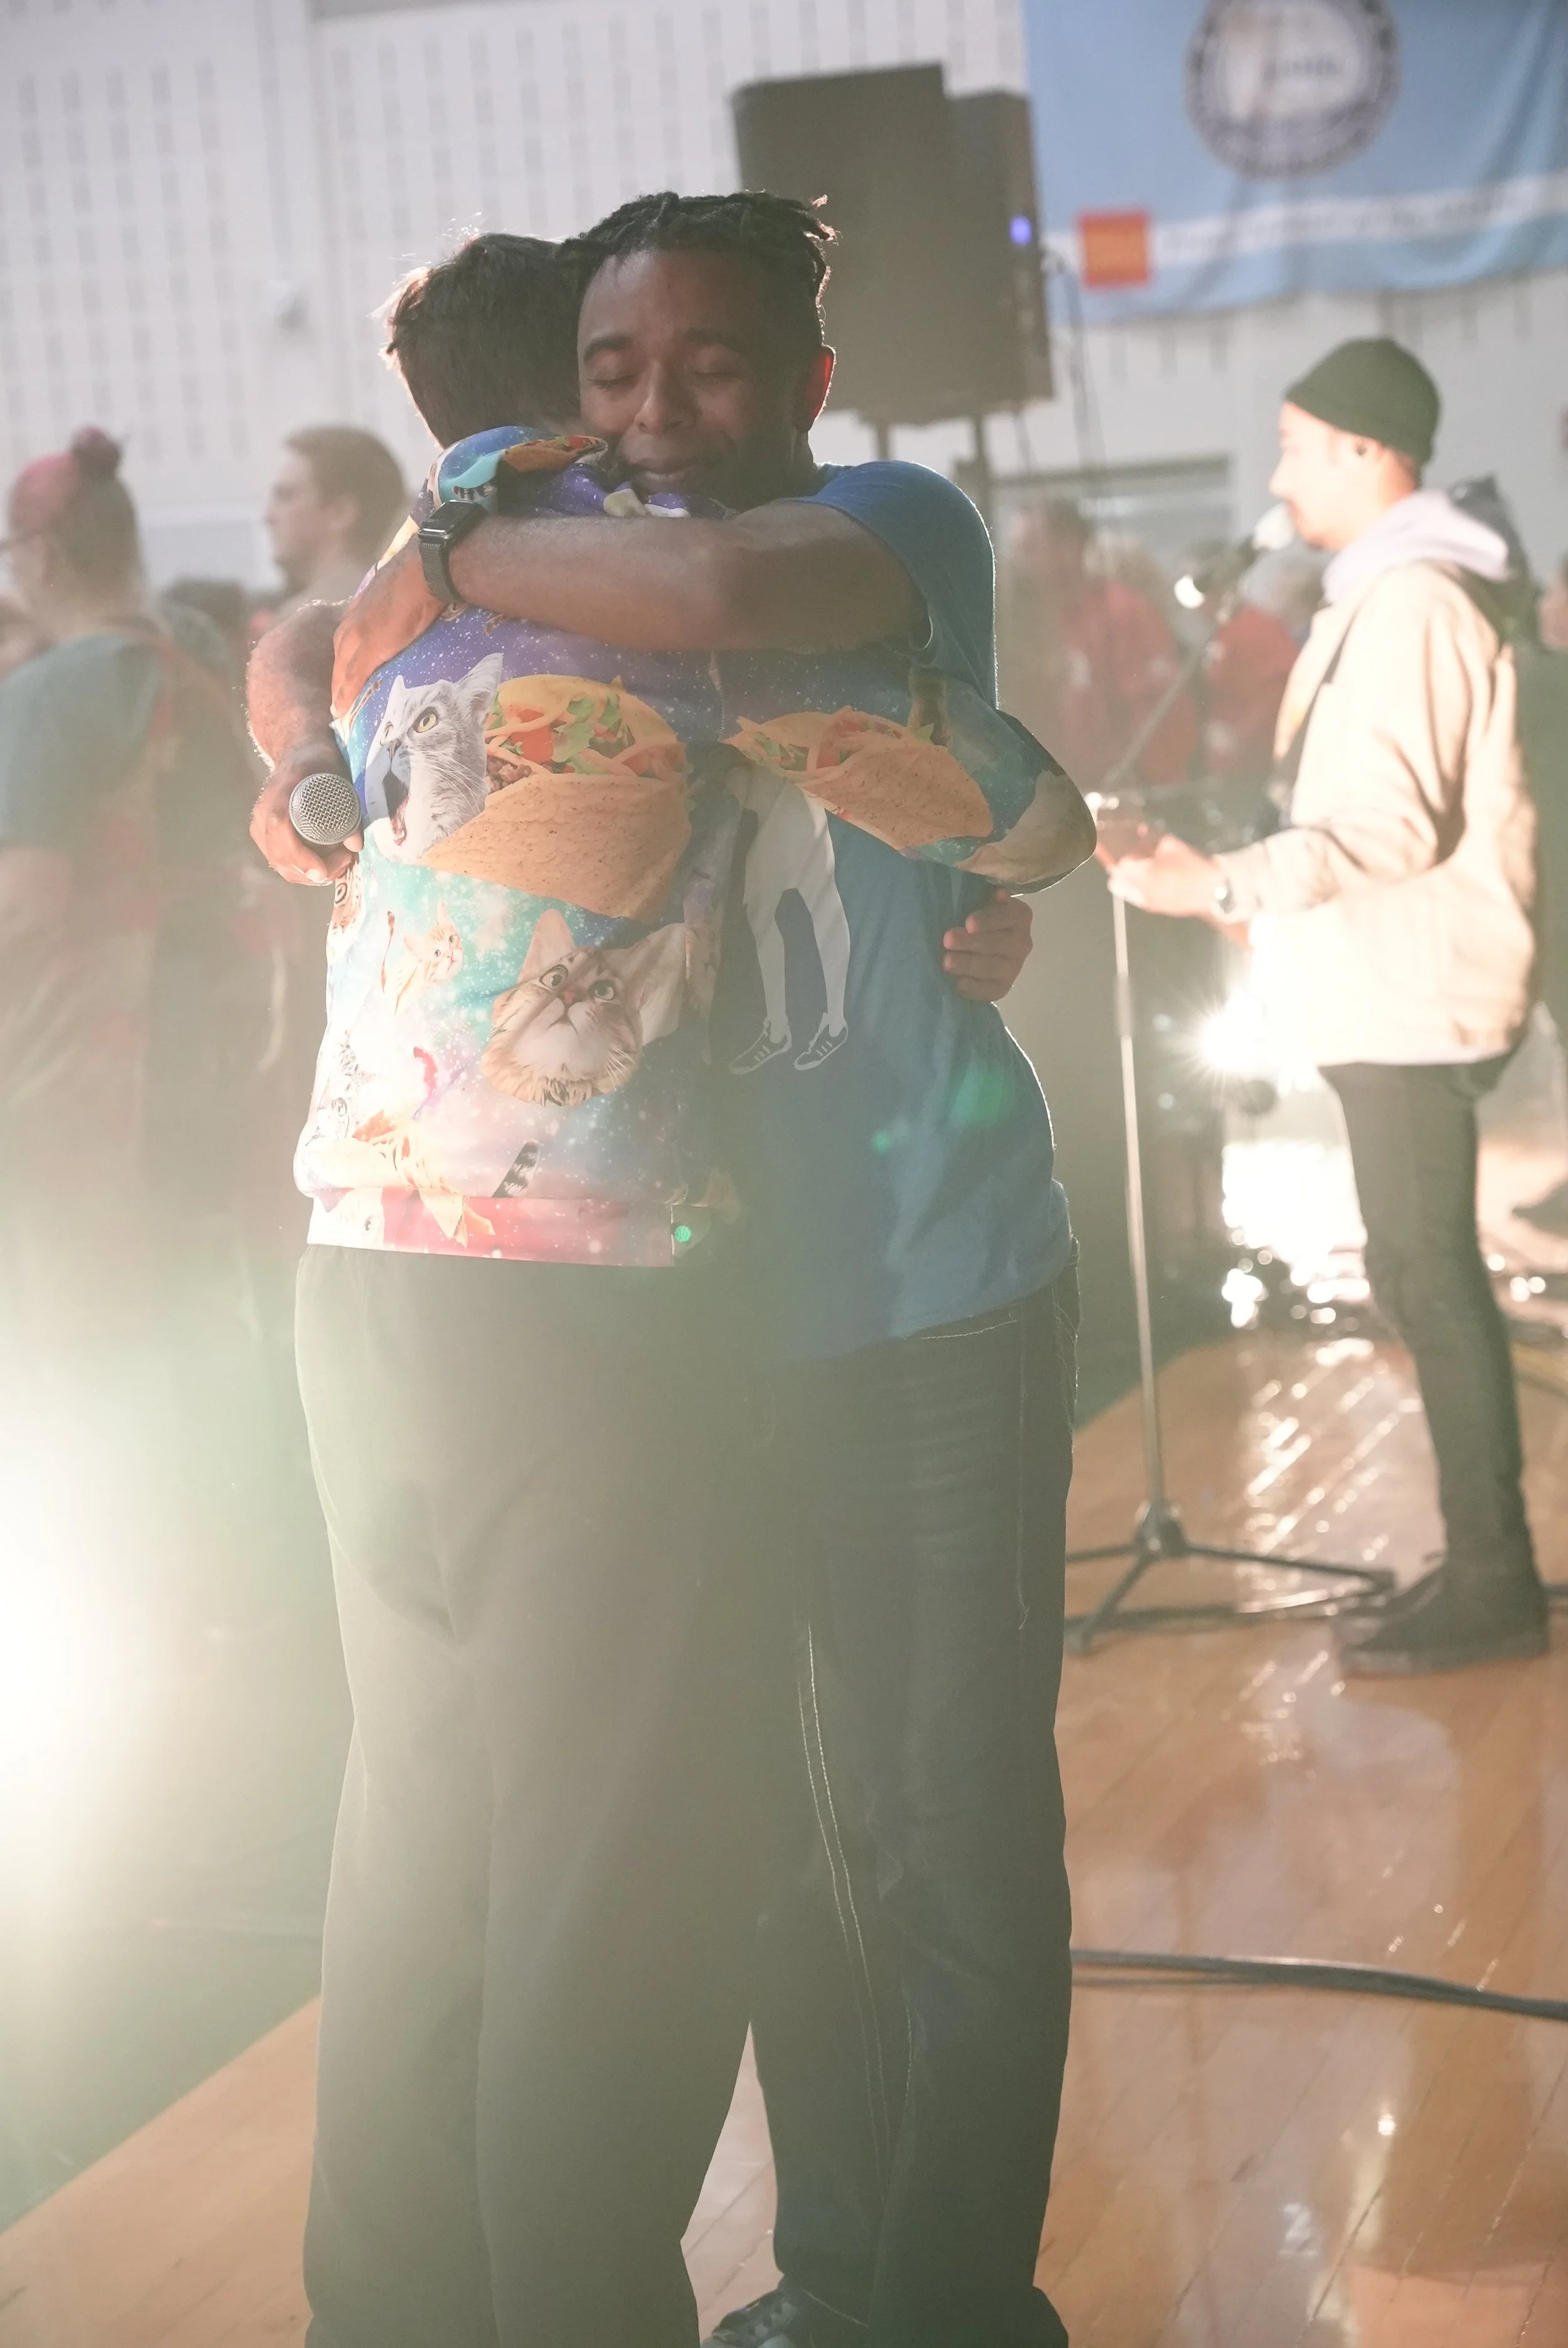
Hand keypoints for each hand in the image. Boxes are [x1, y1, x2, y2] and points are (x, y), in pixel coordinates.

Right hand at [250, 742, 360, 886]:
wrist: (297, 753)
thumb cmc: (317, 763)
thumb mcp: (336, 776)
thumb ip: (348, 806)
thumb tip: (355, 844)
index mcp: (278, 797)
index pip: (279, 831)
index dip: (300, 856)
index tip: (323, 871)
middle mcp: (263, 816)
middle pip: (281, 857)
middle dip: (315, 869)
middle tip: (346, 860)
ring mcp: (261, 829)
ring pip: (282, 866)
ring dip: (312, 874)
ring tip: (340, 860)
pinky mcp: (265, 838)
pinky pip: (282, 863)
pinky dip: (304, 870)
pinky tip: (326, 864)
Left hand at [943, 889, 1032, 1000]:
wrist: (981, 945)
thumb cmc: (977, 916)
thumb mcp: (980, 901)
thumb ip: (985, 895)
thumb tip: (998, 893)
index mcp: (1019, 916)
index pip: (1007, 917)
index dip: (988, 920)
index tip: (968, 923)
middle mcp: (1022, 942)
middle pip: (998, 944)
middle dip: (971, 942)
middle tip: (947, 940)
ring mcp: (1014, 967)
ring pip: (992, 967)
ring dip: (969, 965)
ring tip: (946, 962)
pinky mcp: (1003, 987)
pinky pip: (991, 991)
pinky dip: (975, 989)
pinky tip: (958, 984)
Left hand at [1106, 833, 1223, 919]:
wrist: (1213, 890)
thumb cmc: (1193, 865)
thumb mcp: (1172, 846)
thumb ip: (1153, 839)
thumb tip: (1141, 831)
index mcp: (1144, 875)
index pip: (1122, 865)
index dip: (1127, 855)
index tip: (1133, 849)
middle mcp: (1141, 891)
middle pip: (1119, 881)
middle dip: (1121, 871)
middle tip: (1127, 863)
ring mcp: (1147, 902)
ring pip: (1127, 892)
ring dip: (1126, 882)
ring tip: (1132, 875)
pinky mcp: (1156, 908)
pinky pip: (1138, 898)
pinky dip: (1136, 890)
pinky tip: (1144, 884)